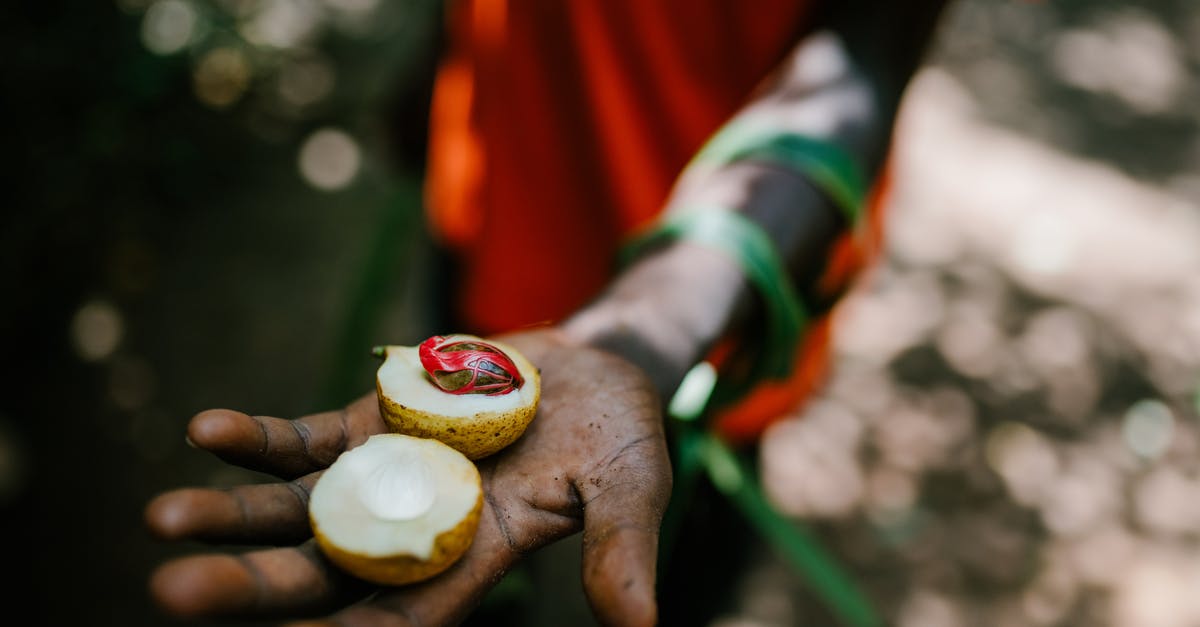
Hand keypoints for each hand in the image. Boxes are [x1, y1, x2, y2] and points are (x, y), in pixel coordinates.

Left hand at [145, 328, 671, 626]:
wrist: (594, 368)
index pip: (396, 619)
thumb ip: (621, 552)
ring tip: (161, 519)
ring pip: (294, 507)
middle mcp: (413, 530)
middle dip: (248, 585)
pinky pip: (303, 439)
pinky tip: (205, 433)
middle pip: (320, 569)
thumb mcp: (631, 491)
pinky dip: (259, 438)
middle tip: (171, 590)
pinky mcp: (372, 423)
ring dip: (229, 513)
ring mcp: (384, 475)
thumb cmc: (621, 439)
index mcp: (472, 562)